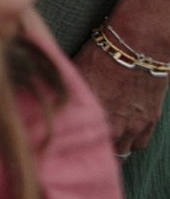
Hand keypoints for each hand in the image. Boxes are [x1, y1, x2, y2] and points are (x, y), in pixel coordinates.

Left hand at [73, 41, 167, 156]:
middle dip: (95, 148)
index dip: (74, 144)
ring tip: (106, 138)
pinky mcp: (150, 120)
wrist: (138, 46)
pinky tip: (125, 133)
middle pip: (103, 152)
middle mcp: (114, 125)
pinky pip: (141, 144)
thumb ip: (66, 94)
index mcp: (92, 115)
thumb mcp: (75, 74)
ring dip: (115, 145)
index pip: (79, 144)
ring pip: (124, 150)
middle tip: (87, 142)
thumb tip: (47, 101)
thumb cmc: (101, 56)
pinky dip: (132, 141)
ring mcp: (135, 125)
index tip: (69, 143)